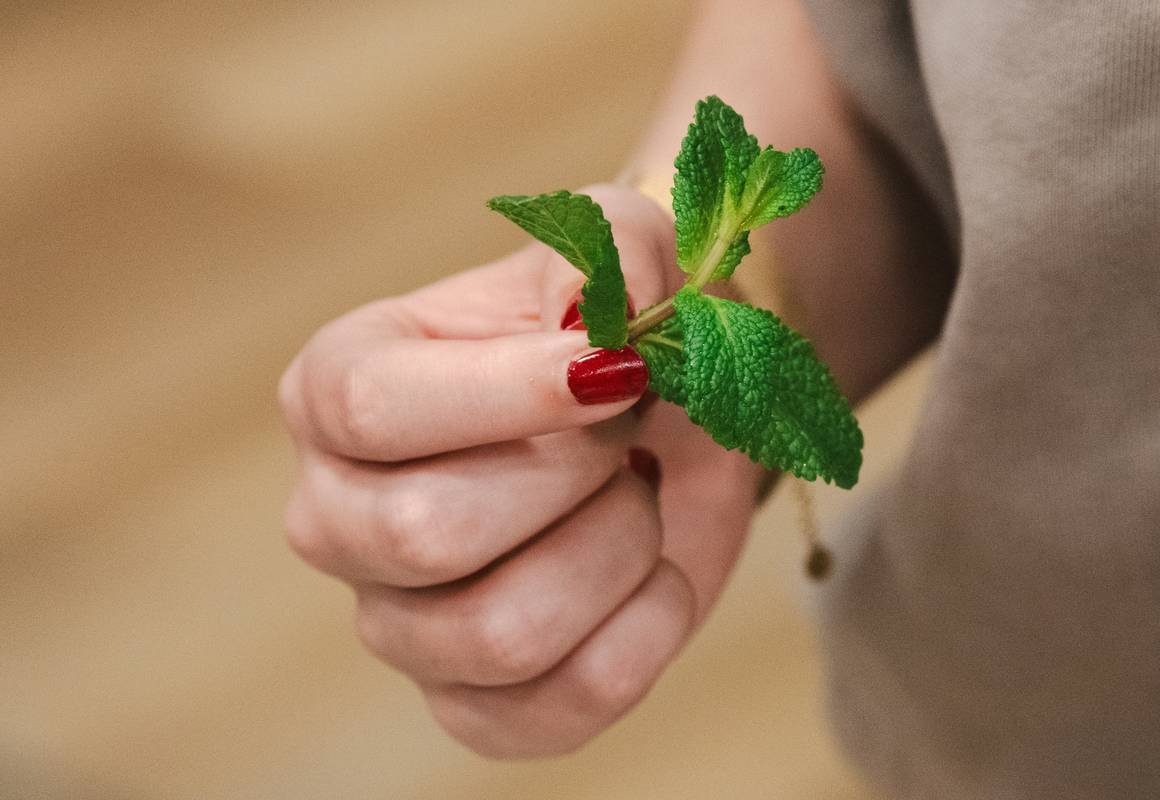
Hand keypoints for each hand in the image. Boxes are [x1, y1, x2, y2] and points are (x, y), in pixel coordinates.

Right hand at [279, 184, 761, 756]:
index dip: (513, 393)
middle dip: (574, 476)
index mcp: (338, 389)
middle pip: (425, 532)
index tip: (620, 370)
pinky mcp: (473, 704)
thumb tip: (597, 320)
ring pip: (499, 632)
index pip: (373, 408)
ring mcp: (398, 624)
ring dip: (615, 550)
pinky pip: (556, 707)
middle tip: (625, 433)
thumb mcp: (617, 248)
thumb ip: (605, 253)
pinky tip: (655, 574)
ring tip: (631, 496)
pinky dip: (643, 633)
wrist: (664, 421)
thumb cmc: (614, 330)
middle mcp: (340, 514)